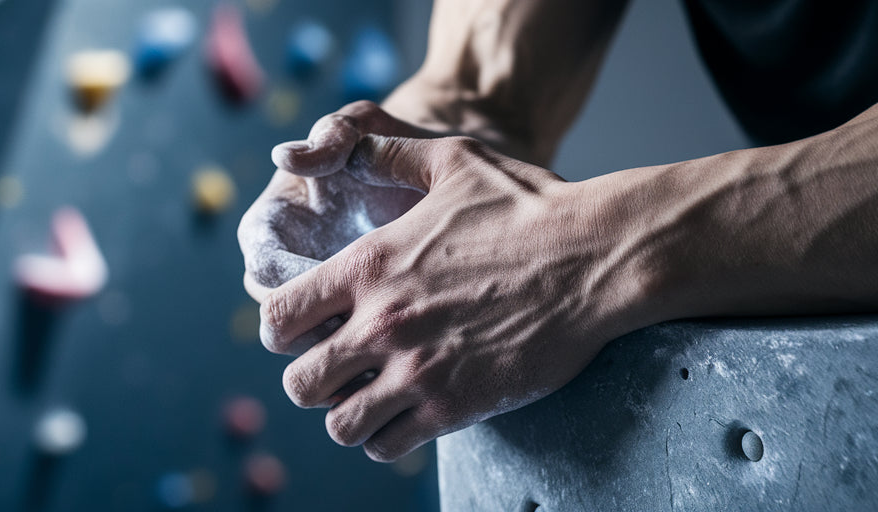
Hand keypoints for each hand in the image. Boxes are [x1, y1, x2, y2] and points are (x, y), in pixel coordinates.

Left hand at [259, 133, 652, 461]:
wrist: (598, 258)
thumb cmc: (532, 206)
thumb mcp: (454, 160)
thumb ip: (389, 152)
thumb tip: (348, 149)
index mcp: (369, 265)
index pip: (280, 317)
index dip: (280, 330)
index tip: (301, 332)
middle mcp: (382, 323)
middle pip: (299, 383)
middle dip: (310, 380)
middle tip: (337, 371)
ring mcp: (417, 371)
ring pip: (339, 425)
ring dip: (348, 416)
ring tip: (369, 399)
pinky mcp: (455, 407)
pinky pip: (388, 445)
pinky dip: (386, 438)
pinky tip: (403, 417)